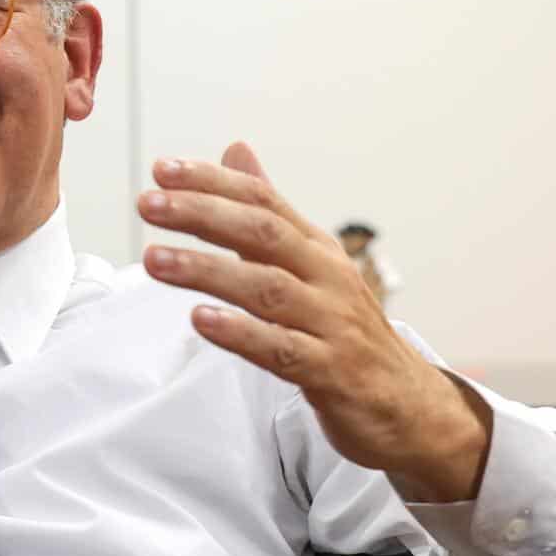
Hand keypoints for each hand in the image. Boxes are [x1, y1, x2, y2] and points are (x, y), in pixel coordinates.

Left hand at [137, 143, 490, 502]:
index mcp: (316, 248)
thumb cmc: (344, 330)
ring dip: (207, 271)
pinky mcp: (331, 372)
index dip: (213, 183)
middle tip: (148, 204)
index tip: (162, 170)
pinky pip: (283, 349)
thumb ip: (268, 213)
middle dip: (202, 214)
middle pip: (262, 234)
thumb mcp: (310, 264)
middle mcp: (326, 277)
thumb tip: (236, 151)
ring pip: (267, 289)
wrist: (407, 404)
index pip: (263, 200)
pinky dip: (241, 333)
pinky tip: (201, 320)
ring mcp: (332, 324)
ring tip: (154, 260)